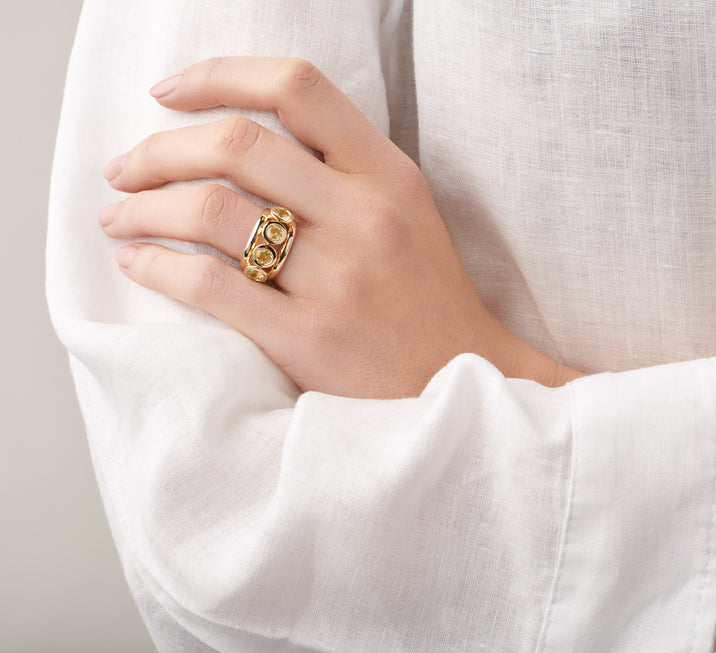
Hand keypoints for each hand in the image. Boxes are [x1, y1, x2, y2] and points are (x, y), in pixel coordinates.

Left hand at [101, 57, 581, 397]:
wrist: (461, 380)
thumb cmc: (424, 295)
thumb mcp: (406, 210)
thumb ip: (342, 167)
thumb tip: (237, 138)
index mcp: (390, 176)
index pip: (298, 88)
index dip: (219, 75)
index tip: (169, 92)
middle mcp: (365, 217)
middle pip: (236, 145)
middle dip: (159, 149)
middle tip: (127, 168)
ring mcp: (338, 280)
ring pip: (211, 212)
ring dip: (144, 208)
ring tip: (120, 216)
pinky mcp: (309, 339)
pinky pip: (211, 287)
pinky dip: (156, 267)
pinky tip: (138, 263)